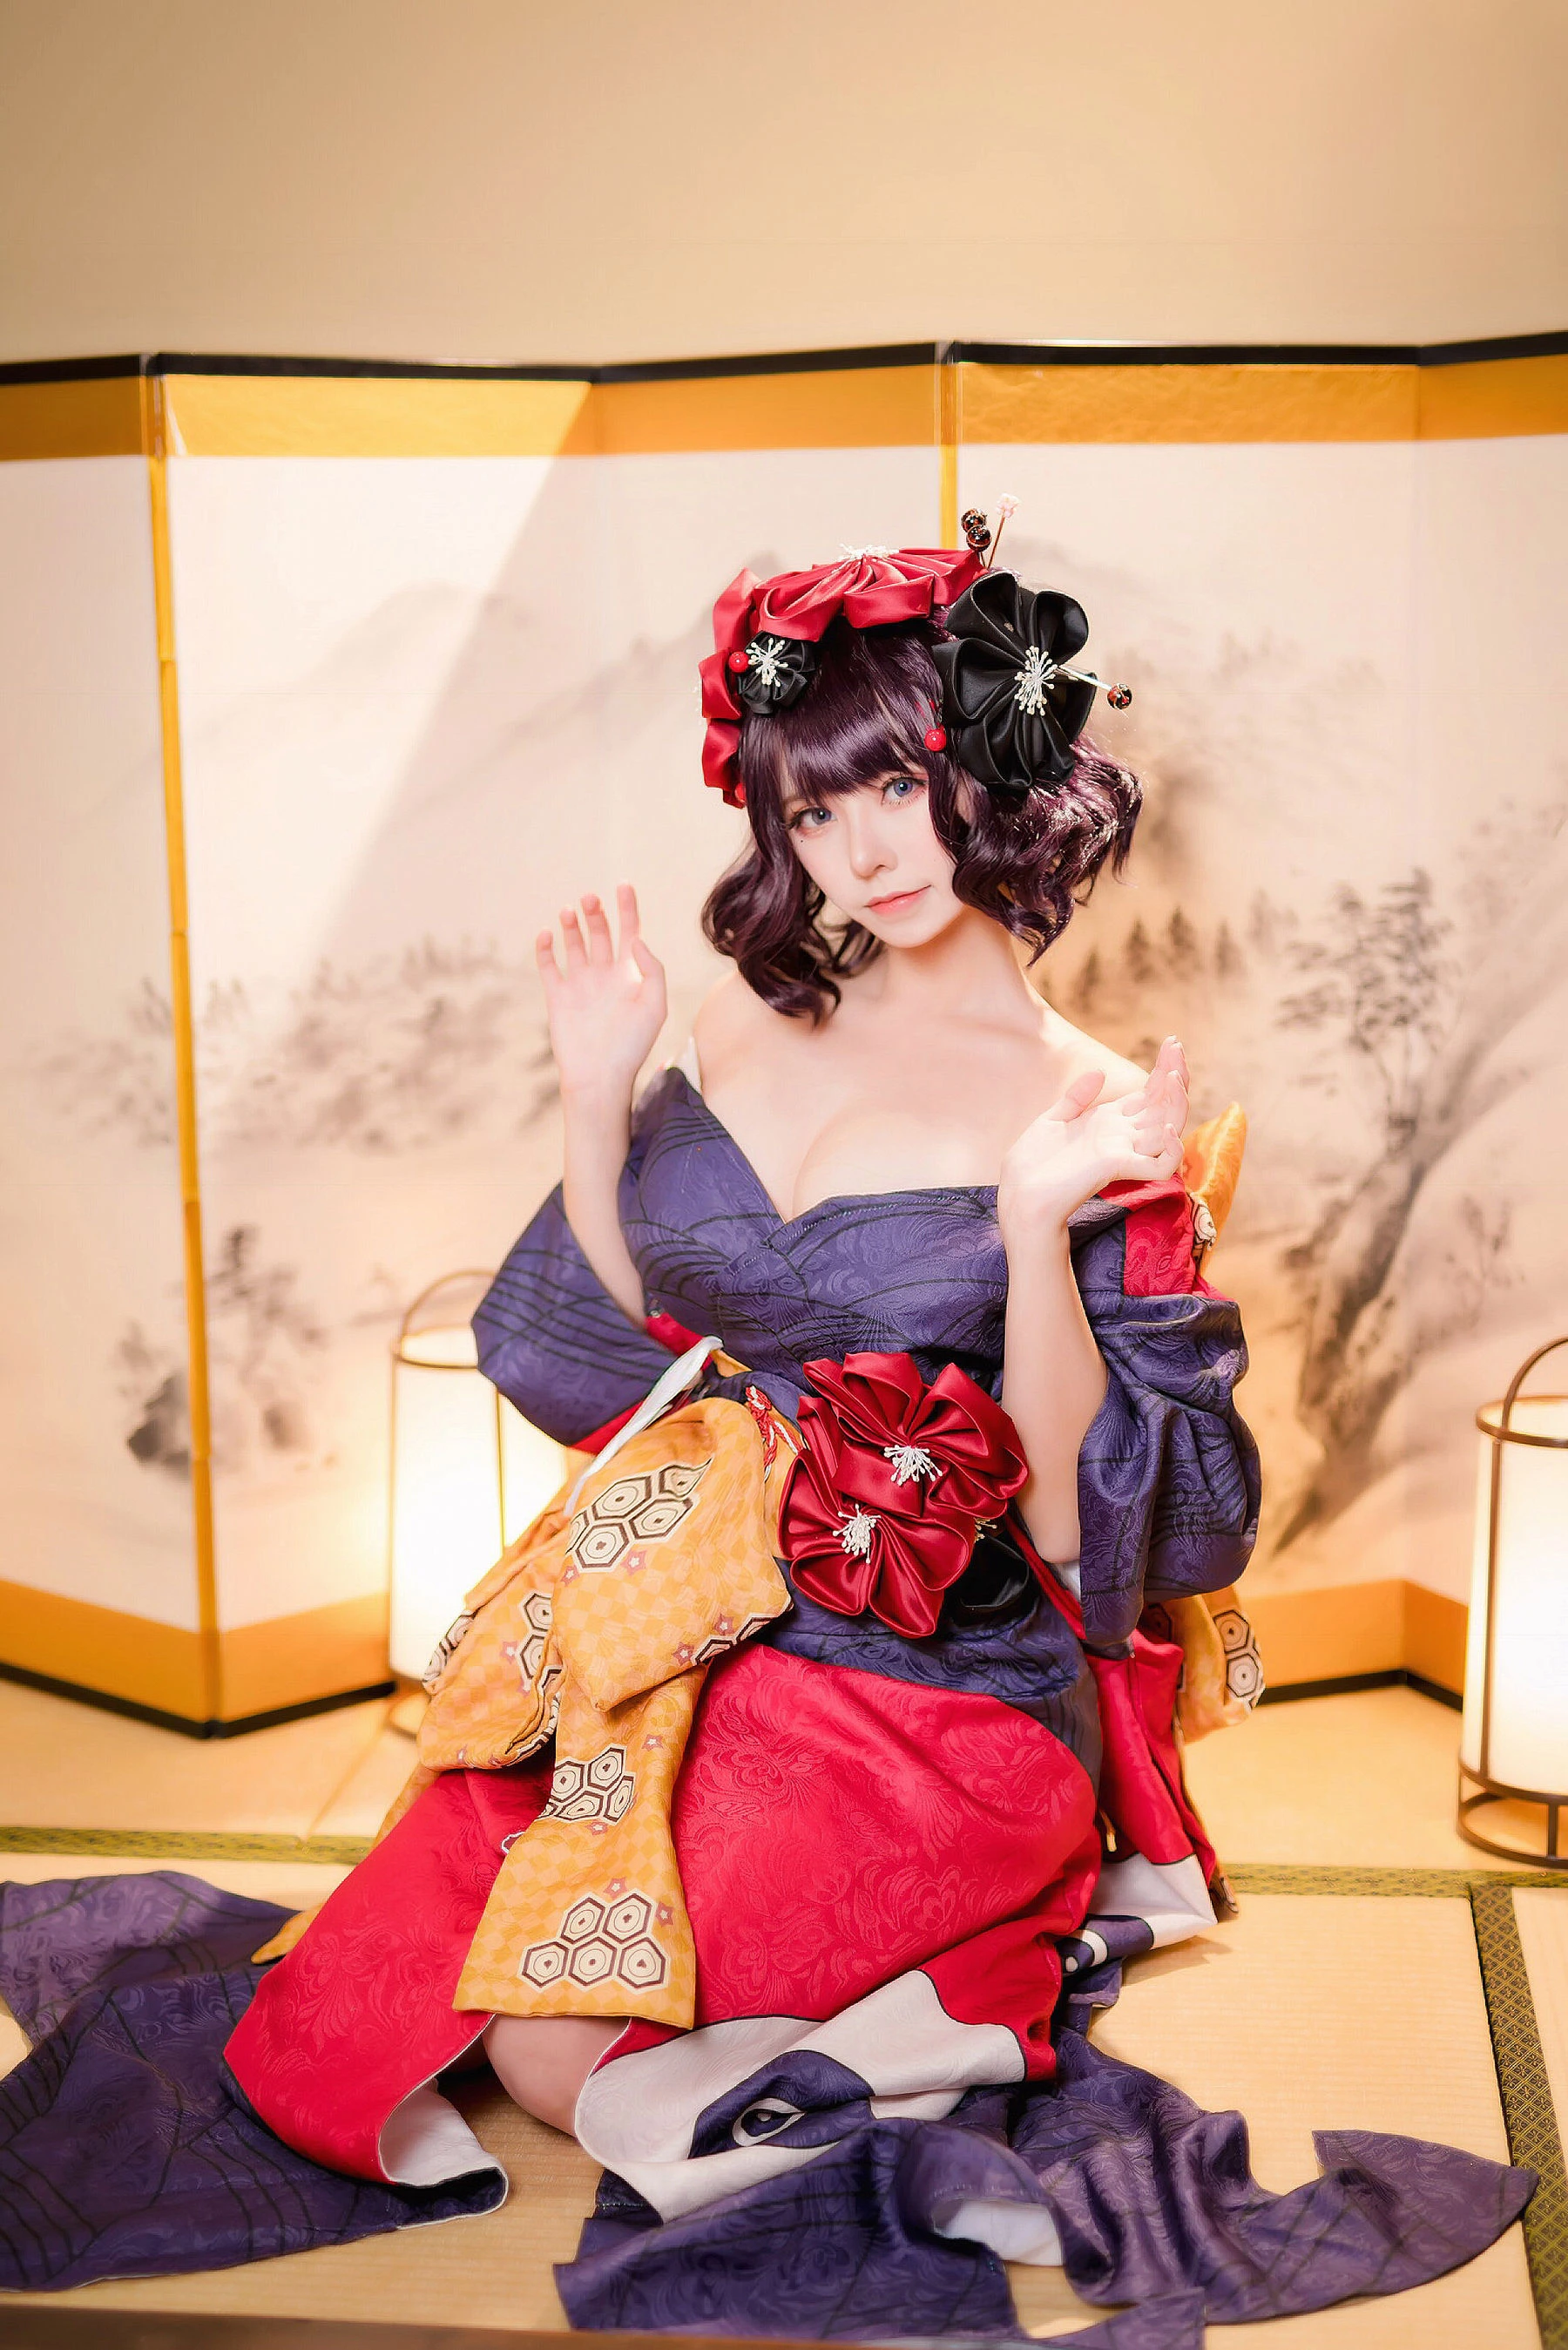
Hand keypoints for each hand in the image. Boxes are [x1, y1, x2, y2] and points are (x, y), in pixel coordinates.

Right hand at [536, 884, 666, 1105]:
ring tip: (570, 911)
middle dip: (596, 913)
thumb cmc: (632, 1046)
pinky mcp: (558, 997)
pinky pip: (549, 966)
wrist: (599, 1077)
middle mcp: (605, 976)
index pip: (631, 932)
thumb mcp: (654, 1006)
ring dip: (572, 925)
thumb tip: (637, 939)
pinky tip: (547, 934)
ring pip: (575, 944)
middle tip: (590, 900)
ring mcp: (581, 985)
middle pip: (601, 933)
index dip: (628, 908)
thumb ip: (652, 970)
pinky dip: (546, 948)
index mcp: (630, 976)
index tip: (623, 885)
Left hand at [997, 1037, 1188, 1239]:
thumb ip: (1075, 1099)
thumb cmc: (1032, 1166)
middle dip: (1175, 1074)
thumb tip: (1098, 1072)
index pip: (1149, 1094)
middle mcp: (1123, 1136)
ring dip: (1178, 1102)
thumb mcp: (1052, 1121)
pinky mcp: (1118, 1169)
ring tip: (1175, 1074)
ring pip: (1170, 1128)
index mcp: (1110, 1123)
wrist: (1017, 1196)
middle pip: (1164, 1104)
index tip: (1171, 1041)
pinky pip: (1162, 1165)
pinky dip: (1172, 1149)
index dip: (1163, 1069)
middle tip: (1176, 1046)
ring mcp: (1124, 1152)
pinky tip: (1166, 1126)